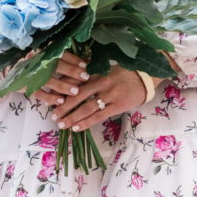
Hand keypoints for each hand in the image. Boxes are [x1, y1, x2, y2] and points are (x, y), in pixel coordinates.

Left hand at [31, 52, 146, 132]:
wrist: (145, 77)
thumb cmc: (124, 73)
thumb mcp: (105, 68)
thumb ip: (90, 72)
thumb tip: (70, 76)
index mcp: (96, 72)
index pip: (75, 82)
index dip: (62, 91)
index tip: (51, 98)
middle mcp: (101, 83)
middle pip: (77, 96)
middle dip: (63, 106)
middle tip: (53, 115)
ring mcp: (109, 95)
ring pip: (86, 108)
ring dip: (72, 117)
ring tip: (61, 124)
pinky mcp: (116, 106)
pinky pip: (98, 116)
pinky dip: (86, 122)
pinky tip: (76, 128)